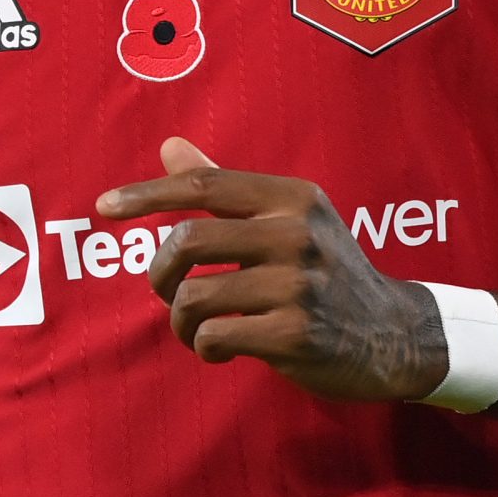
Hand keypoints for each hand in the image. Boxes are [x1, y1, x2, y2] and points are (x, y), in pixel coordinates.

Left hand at [96, 138, 446, 403]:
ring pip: (194, 296)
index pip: (204, 184)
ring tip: (195, 329)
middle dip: (160, 272)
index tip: (104, 207)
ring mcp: (298, 286)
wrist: (393, 335)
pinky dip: (203, 347)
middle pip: (188, 241)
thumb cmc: (325, 272)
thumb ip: (227, 188)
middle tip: (166, 290)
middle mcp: (297, 234)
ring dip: (179, 320)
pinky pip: (214, 336)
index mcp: (292, 198)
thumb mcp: (289, 219)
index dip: (147, 194)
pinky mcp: (296, 335)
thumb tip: (169, 146)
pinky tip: (221, 350)